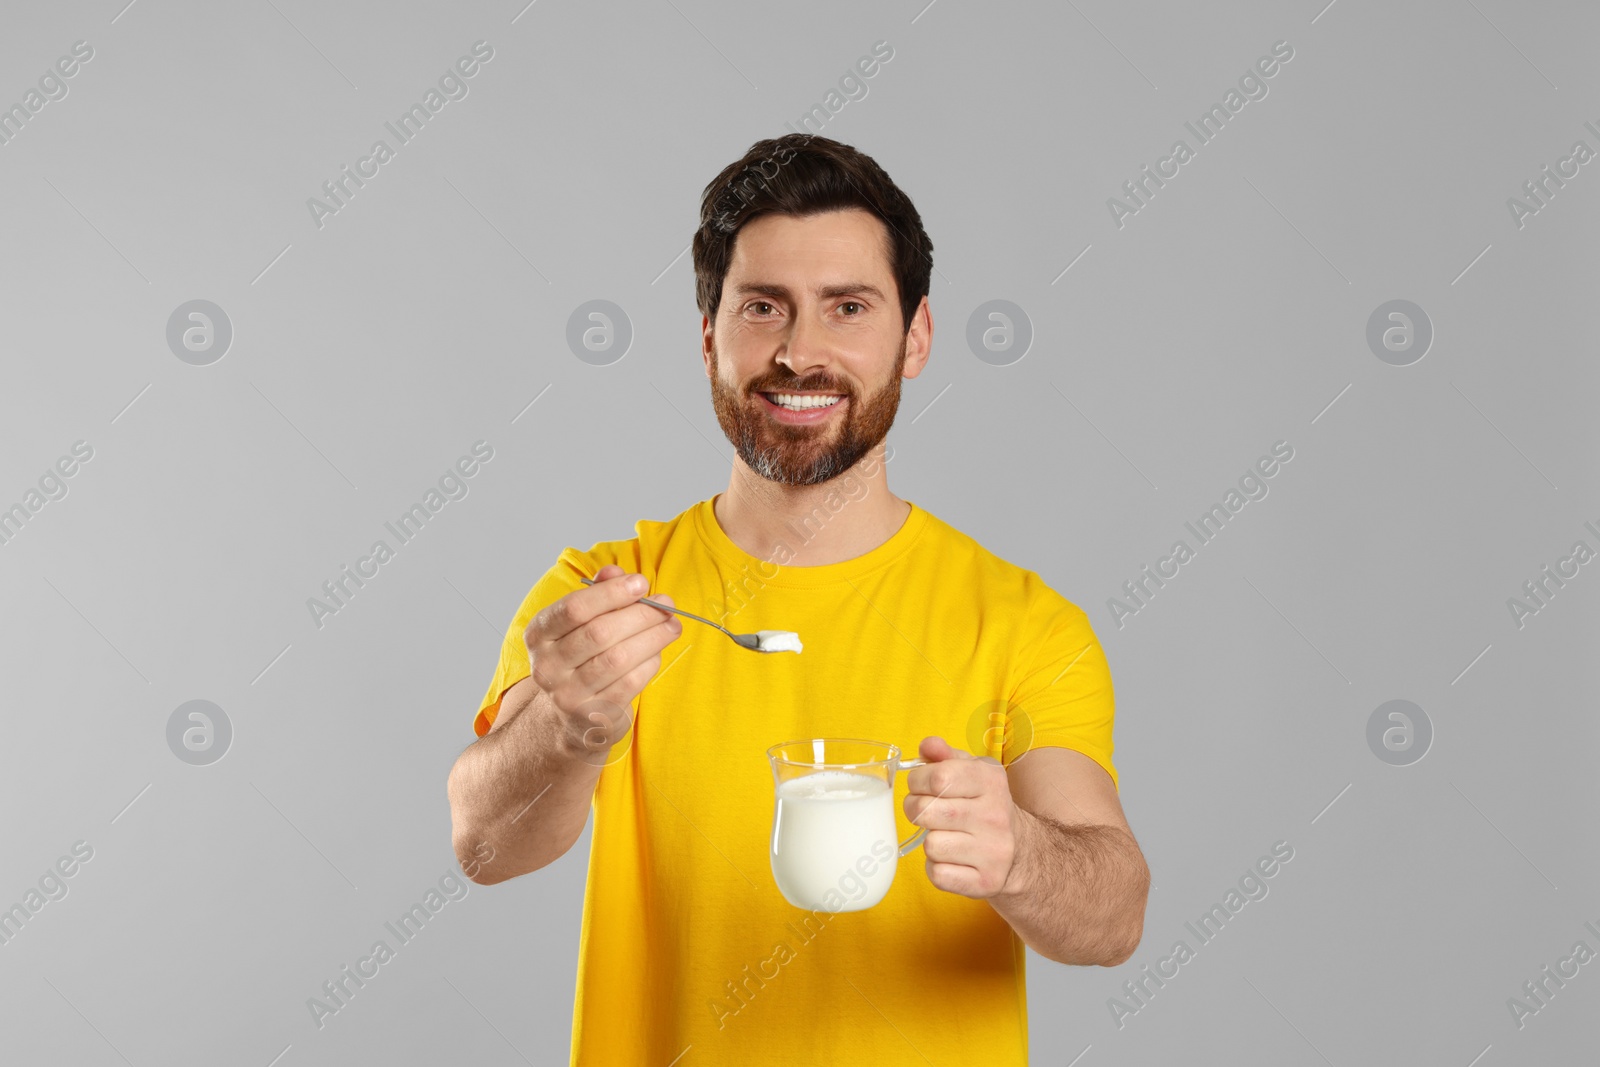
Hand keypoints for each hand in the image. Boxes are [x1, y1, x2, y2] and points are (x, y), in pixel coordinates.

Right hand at [523, 564, 680, 754]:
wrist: (570, 716)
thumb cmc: (581, 657)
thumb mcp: (581, 623)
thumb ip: (598, 593)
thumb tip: (615, 571)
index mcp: (539, 634)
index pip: (573, 608)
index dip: (611, 593)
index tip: (641, 583)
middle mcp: (547, 666)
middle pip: (599, 633)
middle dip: (640, 615)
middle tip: (666, 605)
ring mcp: (567, 695)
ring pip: (618, 659)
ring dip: (652, 638)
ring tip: (672, 626)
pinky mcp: (592, 716)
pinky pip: (629, 683)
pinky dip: (649, 664)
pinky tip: (657, 653)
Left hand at [903, 736, 1023, 898]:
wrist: (1022, 852)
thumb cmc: (985, 805)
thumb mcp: (972, 772)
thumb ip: (945, 756)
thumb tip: (927, 746)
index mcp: (991, 782)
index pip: (938, 777)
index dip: (917, 781)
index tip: (920, 785)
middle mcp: (995, 816)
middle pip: (927, 812)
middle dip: (915, 810)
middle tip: (924, 811)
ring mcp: (993, 851)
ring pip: (931, 845)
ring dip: (930, 841)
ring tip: (944, 835)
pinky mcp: (986, 882)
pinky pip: (938, 874)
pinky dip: (937, 868)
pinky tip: (952, 858)